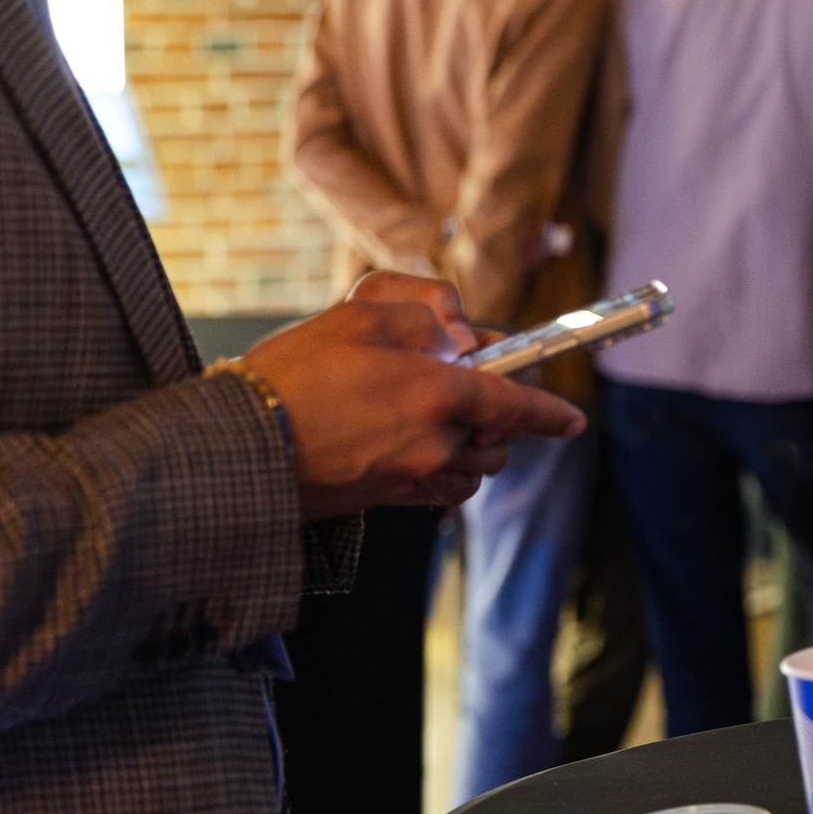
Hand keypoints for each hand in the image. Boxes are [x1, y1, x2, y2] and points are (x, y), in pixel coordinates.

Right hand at [244, 277, 585, 518]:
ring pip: (472, 468)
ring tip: (427, 414)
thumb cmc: (292, 375)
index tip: (574, 420)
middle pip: (498, 438)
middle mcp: (434, 444)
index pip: (516, 404)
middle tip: (458, 383)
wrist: (238, 444)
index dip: (551, 412)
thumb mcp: (359, 314)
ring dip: (470, 444)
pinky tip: (408, 444)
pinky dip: (442, 469)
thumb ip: (425, 315)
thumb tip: (463, 336)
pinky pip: (439, 488)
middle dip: (496, 415)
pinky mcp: (387, 499)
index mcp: (436, 395)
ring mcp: (411, 477)